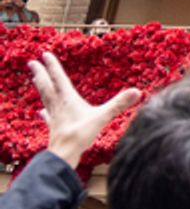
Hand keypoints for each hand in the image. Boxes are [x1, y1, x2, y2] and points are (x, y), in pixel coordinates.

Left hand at [29, 52, 140, 168]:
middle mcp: (58, 105)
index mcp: (68, 99)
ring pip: (45, 98)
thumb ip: (118, 104)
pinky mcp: (54, 127)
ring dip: (40, 88)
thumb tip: (137, 91)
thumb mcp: (102, 117)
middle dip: (40, 73)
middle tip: (32, 63)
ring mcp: (54, 116)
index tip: (44, 54)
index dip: (52, 66)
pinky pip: (47, 116)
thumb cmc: (80, 135)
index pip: (59, 79)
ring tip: (35, 80)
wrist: (64, 154)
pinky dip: (44, 112)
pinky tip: (41, 112)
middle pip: (46, 86)